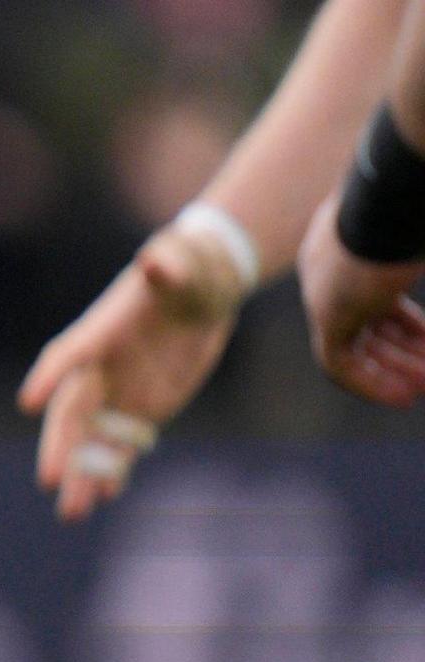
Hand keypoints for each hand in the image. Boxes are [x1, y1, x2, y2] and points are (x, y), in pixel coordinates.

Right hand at [18, 218, 246, 520]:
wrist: (202, 292)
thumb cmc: (186, 271)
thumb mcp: (181, 264)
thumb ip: (167, 266)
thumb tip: (155, 258)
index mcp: (100, 334)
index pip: (68, 356)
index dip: (49, 377)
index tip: (29, 401)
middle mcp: (99, 371)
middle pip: (72, 415)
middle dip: (61, 448)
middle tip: (51, 480)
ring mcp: (117, 395)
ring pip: (93, 441)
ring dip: (83, 475)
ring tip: (75, 511)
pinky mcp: (141, 411)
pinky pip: (122, 446)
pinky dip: (114, 470)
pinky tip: (109, 495)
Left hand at [300, 212, 424, 407]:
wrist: (401, 188)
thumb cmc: (423, 198)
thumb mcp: (418, 234)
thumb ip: (416, 252)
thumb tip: (422, 259)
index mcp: (351, 245)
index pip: (376, 297)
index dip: (407, 326)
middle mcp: (330, 268)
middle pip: (366, 322)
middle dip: (402, 352)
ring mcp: (325, 290)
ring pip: (354, 344)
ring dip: (391, 371)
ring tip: (422, 388)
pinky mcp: (326, 312)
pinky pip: (338, 362)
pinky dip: (370, 381)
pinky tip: (403, 395)